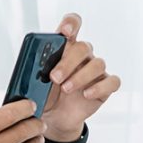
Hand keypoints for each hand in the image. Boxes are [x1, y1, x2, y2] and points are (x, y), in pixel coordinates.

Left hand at [42, 13, 121, 141]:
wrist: (54, 118)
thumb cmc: (44, 95)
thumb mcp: (34, 82)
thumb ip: (34, 70)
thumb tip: (30, 66)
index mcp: (65, 47)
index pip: (73, 24)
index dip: (71, 24)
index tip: (65, 33)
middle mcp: (83, 55)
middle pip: (83, 47)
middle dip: (68, 62)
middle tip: (54, 78)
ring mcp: (95, 71)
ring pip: (98, 63)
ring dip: (81, 76)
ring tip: (66, 89)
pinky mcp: (105, 86)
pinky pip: (112, 81)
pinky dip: (100, 87)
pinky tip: (86, 95)